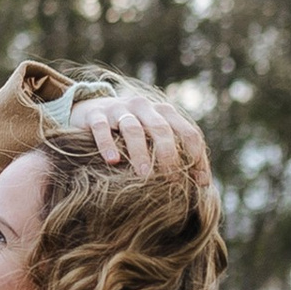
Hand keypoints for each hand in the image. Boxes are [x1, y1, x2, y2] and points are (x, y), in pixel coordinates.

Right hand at [72, 91, 213, 198]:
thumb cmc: (128, 130)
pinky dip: (107, 144)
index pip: (188, 132)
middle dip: (169, 156)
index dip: (197, 157)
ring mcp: (118, 108)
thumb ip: (173, 149)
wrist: (88, 108)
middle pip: (161, 129)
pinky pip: (101, 127)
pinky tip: (112, 161)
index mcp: (164, 111)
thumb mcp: (153, 133)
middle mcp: (143, 106)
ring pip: (133, 128)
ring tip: (144, 176)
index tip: (200, 182)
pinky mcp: (94, 114)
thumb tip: (202, 182)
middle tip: (172, 181)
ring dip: (140, 153)